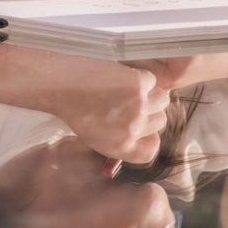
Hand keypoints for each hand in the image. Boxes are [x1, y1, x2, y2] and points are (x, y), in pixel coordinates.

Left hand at [40, 61, 172, 166]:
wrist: (65, 84)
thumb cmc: (76, 110)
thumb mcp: (96, 137)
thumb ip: (120, 139)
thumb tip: (141, 133)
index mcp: (122, 146)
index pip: (151, 149)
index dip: (150, 138)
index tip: (145, 130)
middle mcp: (133, 128)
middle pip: (160, 121)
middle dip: (150, 112)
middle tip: (135, 103)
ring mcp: (139, 105)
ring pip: (163, 100)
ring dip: (152, 94)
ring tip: (133, 90)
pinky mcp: (139, 84)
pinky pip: (152, 81)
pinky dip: (142, 78)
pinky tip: (125, 78)